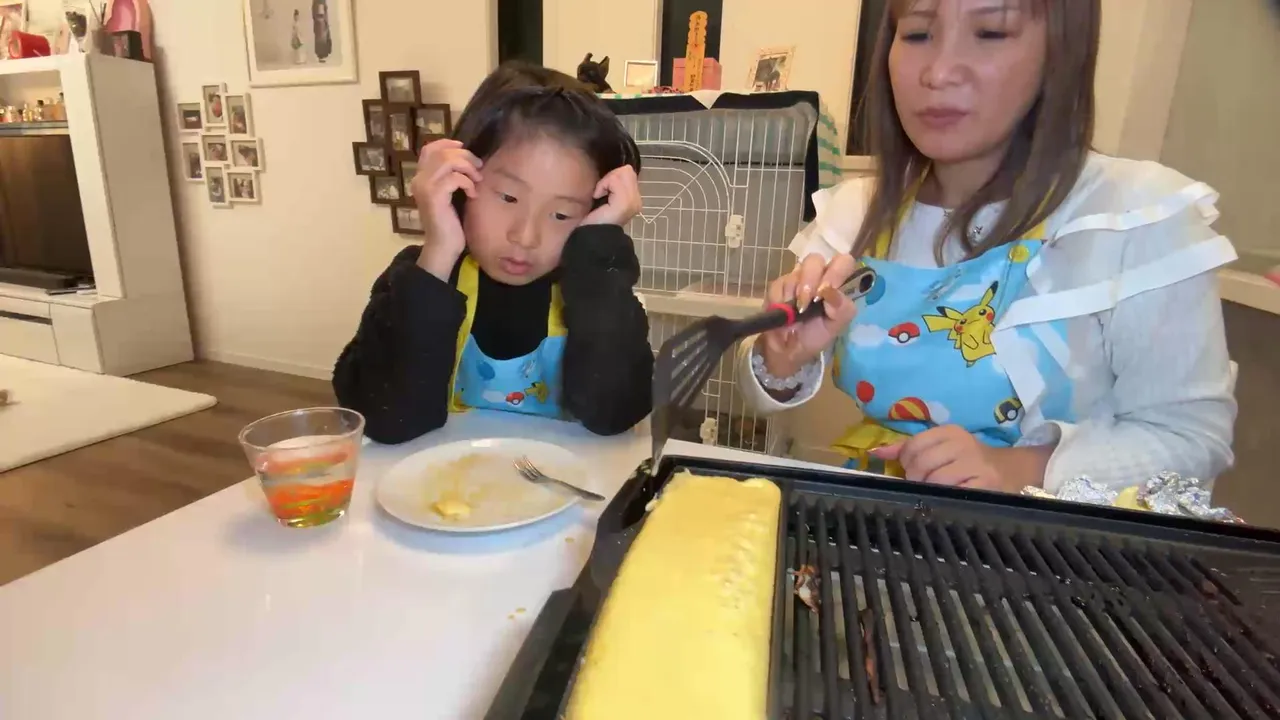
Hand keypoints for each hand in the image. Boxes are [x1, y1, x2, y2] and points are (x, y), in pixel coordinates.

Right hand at [412, 139, 482, 279]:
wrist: (443, 246)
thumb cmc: (450, 222)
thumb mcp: (450, 194)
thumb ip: (450, 177)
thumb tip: (466, 158)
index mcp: (421, 177)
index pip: (429, 149)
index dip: (447, 143)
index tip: (464, 147)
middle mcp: (419, 179)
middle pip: (441, 152)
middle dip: (465, 155)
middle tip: (478, 167)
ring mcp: (425, 187)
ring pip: (448, 161)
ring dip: (468, 167)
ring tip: (476, 180)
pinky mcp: (434, 196)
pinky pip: (455, 178)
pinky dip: (468, 183)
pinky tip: (473, 194)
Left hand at [581, 165, 640, 226]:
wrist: (593, 236)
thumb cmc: (595, 218)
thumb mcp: (607, 196)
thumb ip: (614, 184)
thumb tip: (617, 170)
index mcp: (634, 198)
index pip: (629, 173)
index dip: (614, 177)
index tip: (604, 192)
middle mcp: (637, 199)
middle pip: (627, 170)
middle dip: (611, 177)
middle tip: (602, 193)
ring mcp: (633, 201)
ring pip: (622, 173)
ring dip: (606, 182)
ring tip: (601, 196)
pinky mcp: (625, 202)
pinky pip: (614, 180)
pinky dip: (603, 186)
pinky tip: (598, 197)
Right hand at [755, 253, 858, 378]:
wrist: (788, 349)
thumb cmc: (815, 335)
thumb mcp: (835, 327)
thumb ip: (842, 309)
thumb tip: (832, 292)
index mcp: (835, 284)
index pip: (843, 262)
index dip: (836, 272)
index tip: (826, 292)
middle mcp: (817, 276)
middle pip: (816, 259)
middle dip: (813, 278)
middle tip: (812, 299)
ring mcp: (796, 278)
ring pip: (798, 269)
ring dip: (800, 290)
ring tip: (799, 310)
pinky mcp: (778, 285)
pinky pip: (780, 284)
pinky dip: (783, 299)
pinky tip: (785, 311)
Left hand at [872, 425, 1051, 491]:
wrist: (1010, 470)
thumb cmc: (968, 459)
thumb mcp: (941, 447)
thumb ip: (908, 449)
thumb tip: (875, 452)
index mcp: (949, 432)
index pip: (914, 445)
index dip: (906, 462)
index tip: (911, 470)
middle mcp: (963, 443)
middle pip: (922, 463)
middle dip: (915, 478)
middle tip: (921, 485)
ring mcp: (976, 464)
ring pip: (936, 480)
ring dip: (929, 490)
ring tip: (935, 492)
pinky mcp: (986, 484)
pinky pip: (955, 493)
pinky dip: (946, 498)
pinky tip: (949, 498)